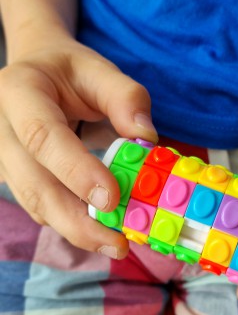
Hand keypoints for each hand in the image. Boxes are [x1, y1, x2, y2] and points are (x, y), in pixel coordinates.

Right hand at [0, 35, 157, 257]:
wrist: (39, 76)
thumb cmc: (69, 73)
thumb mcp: (99, 71)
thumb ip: (125, 97)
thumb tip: (146, 138)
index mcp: (19, 94)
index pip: (42, 137)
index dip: (75, 171)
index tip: (111, 199)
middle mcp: (3, 131)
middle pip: (35, 185)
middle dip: (77, 221)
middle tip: (117, 243)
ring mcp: (7, 159)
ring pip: (37, 204)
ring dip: (76, 230)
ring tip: (114, 244)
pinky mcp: (19, 178)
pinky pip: (43, 207)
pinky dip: (71, 223)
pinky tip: (99, 231)